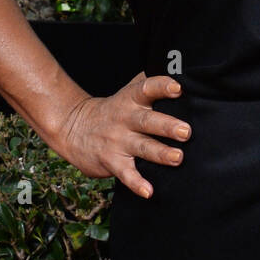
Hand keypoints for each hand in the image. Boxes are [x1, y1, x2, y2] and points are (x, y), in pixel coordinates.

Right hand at [53, 71, 190, 198]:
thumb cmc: (113, 110)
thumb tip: (179, 67)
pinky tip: (148, 192)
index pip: (147, 88)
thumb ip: (150, 82)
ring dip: (160, 153)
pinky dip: (136, 184)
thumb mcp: (128, 92)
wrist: (73, 128)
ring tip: (177, 158)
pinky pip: (126, 174)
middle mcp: (125, 119)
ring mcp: (118, 141)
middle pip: (147, 121)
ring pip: (141, 147)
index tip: (178, 87)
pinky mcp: (111, 161)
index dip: (162, 87)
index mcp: (131, 99)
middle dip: (167, 126)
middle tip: (186, 131)